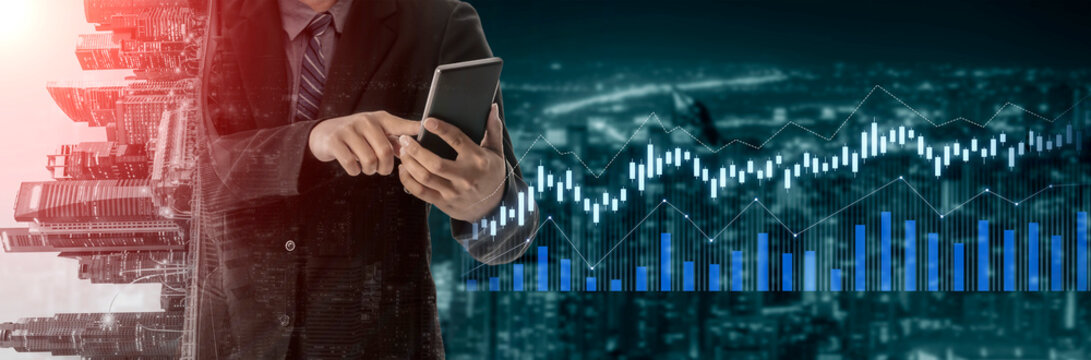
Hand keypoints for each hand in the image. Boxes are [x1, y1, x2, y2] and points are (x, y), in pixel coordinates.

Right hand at [308, 110, 418, 175]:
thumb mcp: (377, 133)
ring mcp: (349, 129)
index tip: (426, 130)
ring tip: (367, 168)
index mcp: (380, 119)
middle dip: (386, 167)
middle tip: (382, 170)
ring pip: (369, 160)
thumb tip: (414, 151)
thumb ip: (395, 142)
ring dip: (370, 170)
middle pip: (385, 151)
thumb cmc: (358, 136)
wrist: (325, 134)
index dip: (414, 128)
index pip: (400, 124)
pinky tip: (354, 168)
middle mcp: (365, 121)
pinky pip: (350, 163)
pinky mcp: (335, 140)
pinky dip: (355, 171)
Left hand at [398, 103, 506, 221]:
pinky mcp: (444, 203)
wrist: (494, 207)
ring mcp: (454, 192)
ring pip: (425, 177)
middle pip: (435, 163)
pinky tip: (404, 169)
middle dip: (416, 150)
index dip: (441, 129)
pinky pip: (420, 192)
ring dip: (410, 163)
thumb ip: (493, 129)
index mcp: (478, 159)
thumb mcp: (497, 152)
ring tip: (403, 151)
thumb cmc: (493, 173)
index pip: (457, 140)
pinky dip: (408, 180)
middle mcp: (466, 177)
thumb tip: (492, 107)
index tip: (427, 122)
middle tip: (404, 138)